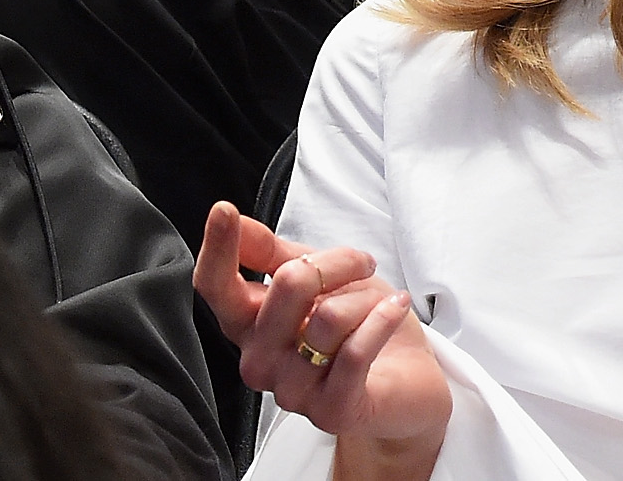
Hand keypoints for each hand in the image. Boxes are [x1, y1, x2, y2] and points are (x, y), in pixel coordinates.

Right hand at [195, 203, 450, 464]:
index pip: (216, 288)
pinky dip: (383, 318)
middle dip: (336, 262)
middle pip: (288, 285)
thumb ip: (272, 254)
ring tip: (379, 302)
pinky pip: (355, 351)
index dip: (217, 250)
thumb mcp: (317, 277)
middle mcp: (260, 362)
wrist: (406, 381)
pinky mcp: (332, 411)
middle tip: (360, 264)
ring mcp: (292, 391)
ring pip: (328, 317)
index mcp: (249, 326)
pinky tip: (396, 307)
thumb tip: (234, 221)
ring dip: (365, 296)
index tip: (224, 211)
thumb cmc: (357, 324)